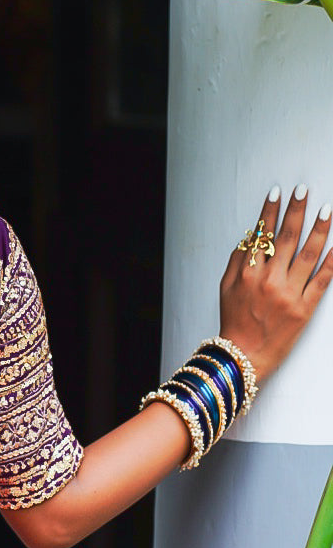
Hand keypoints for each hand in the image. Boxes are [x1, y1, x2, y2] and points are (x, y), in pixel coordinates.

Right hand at [220, 185, 332, 383]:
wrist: (243, 356)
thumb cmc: (234, 321)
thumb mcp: (225, 287)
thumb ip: (237, 260)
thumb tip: (251, 237)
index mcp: (248, 273)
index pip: (262, 234)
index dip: (270, 211)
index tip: (277, 192)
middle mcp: (269, 280)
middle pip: (287, 238)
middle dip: (297, 210)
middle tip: (304, 191)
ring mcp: (289, 294)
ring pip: (308, 254)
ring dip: (319, 229)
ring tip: (327, 210)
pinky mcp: (304, 309)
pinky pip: (322, 281)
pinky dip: (332, 262)